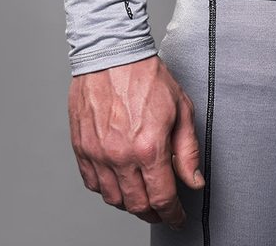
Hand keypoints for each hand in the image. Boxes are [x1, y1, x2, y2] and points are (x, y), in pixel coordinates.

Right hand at [68, 54, 204, 227]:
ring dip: (130, 203)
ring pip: (113, 199)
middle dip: (153, 213)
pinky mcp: (81, 149)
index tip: (177, 218)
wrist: (113, 56)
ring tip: (143, 195)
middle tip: (163, 210)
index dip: (173, 214)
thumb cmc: (146, 76)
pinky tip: (119, 181)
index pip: (162, 198)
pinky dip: (107, 189)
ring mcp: (98, 155)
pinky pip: (93, 184)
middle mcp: (120, 157)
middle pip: (137, 204)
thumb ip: (188, 150)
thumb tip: (194, 180)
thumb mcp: (181, 109)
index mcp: (149, 148)